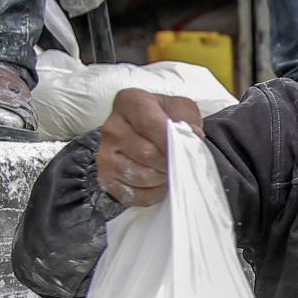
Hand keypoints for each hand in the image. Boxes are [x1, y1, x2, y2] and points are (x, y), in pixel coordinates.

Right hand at [96, 89, 202, 206]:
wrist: (147, 132)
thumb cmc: (165, 118)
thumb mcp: (180, 108)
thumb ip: (187, 119)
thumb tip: (193, 137)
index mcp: (129, 102)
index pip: (150, 123)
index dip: (170, 140)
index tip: (184, 149)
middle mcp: (112, 127)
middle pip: (146, 153)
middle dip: (170, 161)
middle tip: (180, 162)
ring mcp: (105, 155)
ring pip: (141, 176)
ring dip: (163, 178)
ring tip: (170, 171)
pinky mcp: (106, 179)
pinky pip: (134, 194)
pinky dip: (153, 194)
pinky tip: (159, 184)